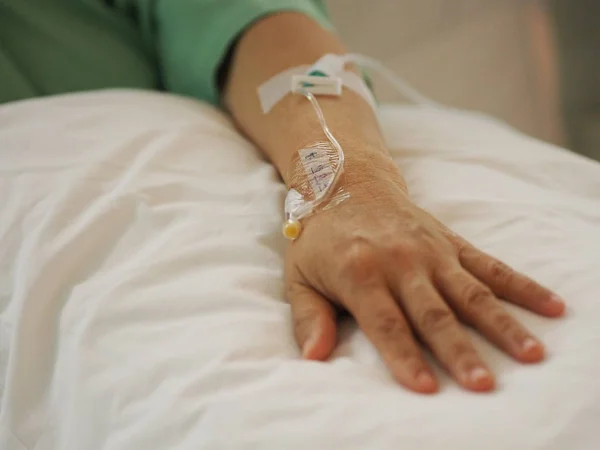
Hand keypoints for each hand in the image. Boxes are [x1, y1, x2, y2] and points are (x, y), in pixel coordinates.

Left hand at [285, 153, 564, 392]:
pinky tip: (550, 306)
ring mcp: (431, 251)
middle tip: (483, 384)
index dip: (405, 356)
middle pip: (434, 313)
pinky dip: (521, 286)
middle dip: (458, 351)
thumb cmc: (319, 236)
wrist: (346, 181)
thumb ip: (308, 316)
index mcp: (359, 273)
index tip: (426, 388)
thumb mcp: (299, 275)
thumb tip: (313, 356)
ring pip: (471, 292)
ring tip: (531, 353)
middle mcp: (400, 262)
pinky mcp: (451, 242)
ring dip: (501, 324)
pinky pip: (491, 266)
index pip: (386, 323)